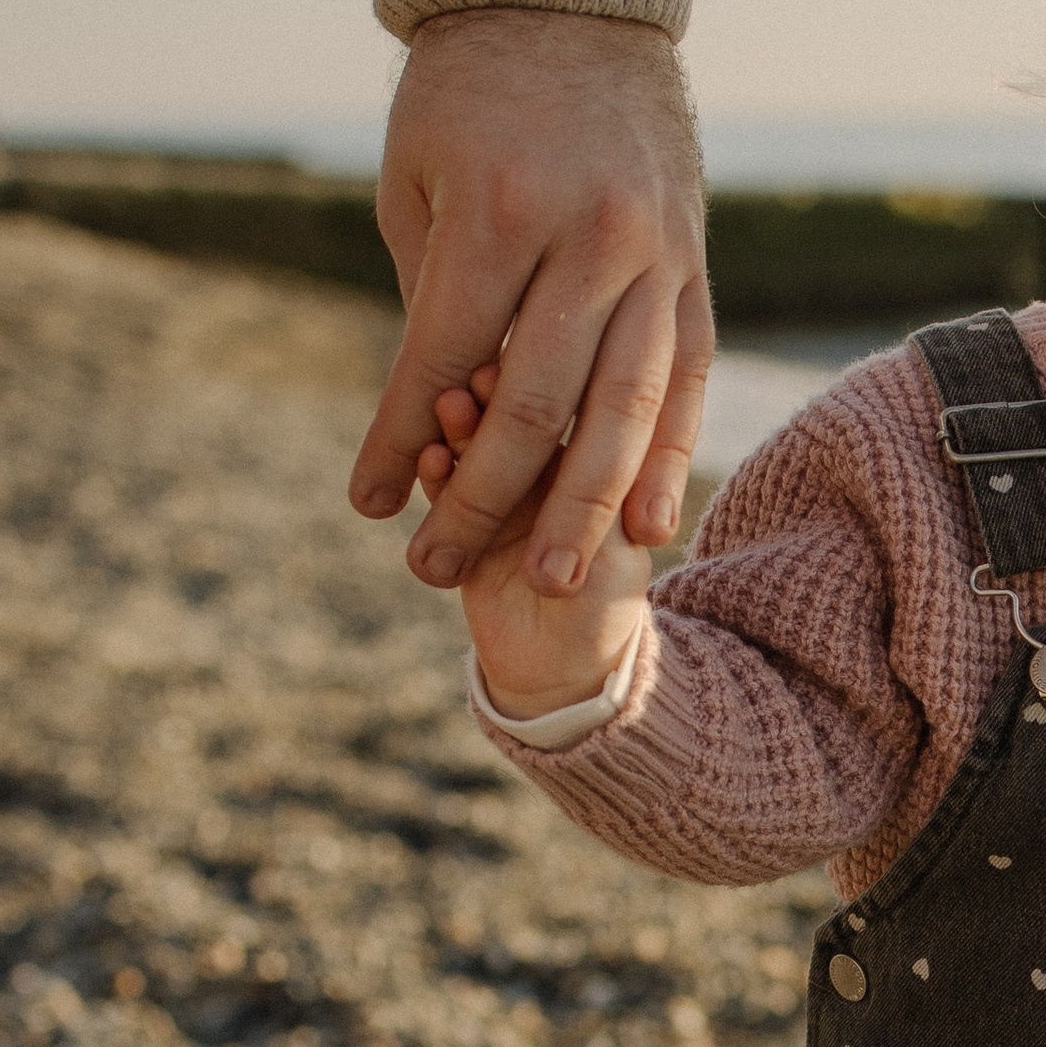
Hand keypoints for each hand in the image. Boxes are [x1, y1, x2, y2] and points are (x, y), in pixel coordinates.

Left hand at [352, 7, 712, 591]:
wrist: (573, 0)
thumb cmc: (467, 94)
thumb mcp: (417, 181)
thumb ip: (431, 300)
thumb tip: (430, 422)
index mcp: (498, 212)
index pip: (444, 360)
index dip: (400, 441)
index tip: (368, 507)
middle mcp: (588, 238)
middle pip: (537, 403)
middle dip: (483, 499)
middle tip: (436, 571)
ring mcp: (655, 253)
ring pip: (624, 405)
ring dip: (583, 505)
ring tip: (545, 577)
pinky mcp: (693, 262)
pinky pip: (686, 377)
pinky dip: (666, 456)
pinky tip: (646, 525)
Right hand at [433, 368, 654, 722]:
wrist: (560, 671)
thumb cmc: (604, 612)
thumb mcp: (616, 560)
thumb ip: (599, 514)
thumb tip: (596, 447)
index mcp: (594, 465)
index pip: (570, 415)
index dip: (549, 398)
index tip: (527, 375)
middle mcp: (545, 470)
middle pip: (517, 422)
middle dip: (494, 405)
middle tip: (474, 385)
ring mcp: (500, 491)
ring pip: (475, 450)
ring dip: (459, 431)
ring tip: (447, 410)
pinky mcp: (461, 522)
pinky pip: (445, 491)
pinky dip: (436, 476)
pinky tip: (428, 461)